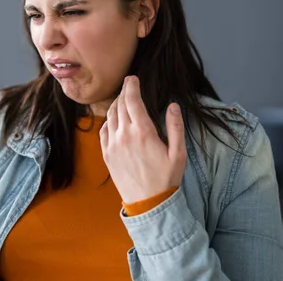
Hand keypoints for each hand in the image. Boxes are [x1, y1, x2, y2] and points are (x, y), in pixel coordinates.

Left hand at [99, 76, 186, 203]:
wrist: (148, 203)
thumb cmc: (166, 178)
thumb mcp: (178, 153)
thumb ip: (175, 127)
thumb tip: (173, 105)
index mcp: (143, 132)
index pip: (132, 100)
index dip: (131, 86)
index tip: (132, 78)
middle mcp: (124, 135)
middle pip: (120, 105)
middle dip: (124, 93)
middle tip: (130, 87)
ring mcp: (112, 144)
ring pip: (110, 115)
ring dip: (116, 104)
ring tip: (123, 101)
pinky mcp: (106, 153)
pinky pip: (104, 130)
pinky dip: (109, 120)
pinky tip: (115, 119)